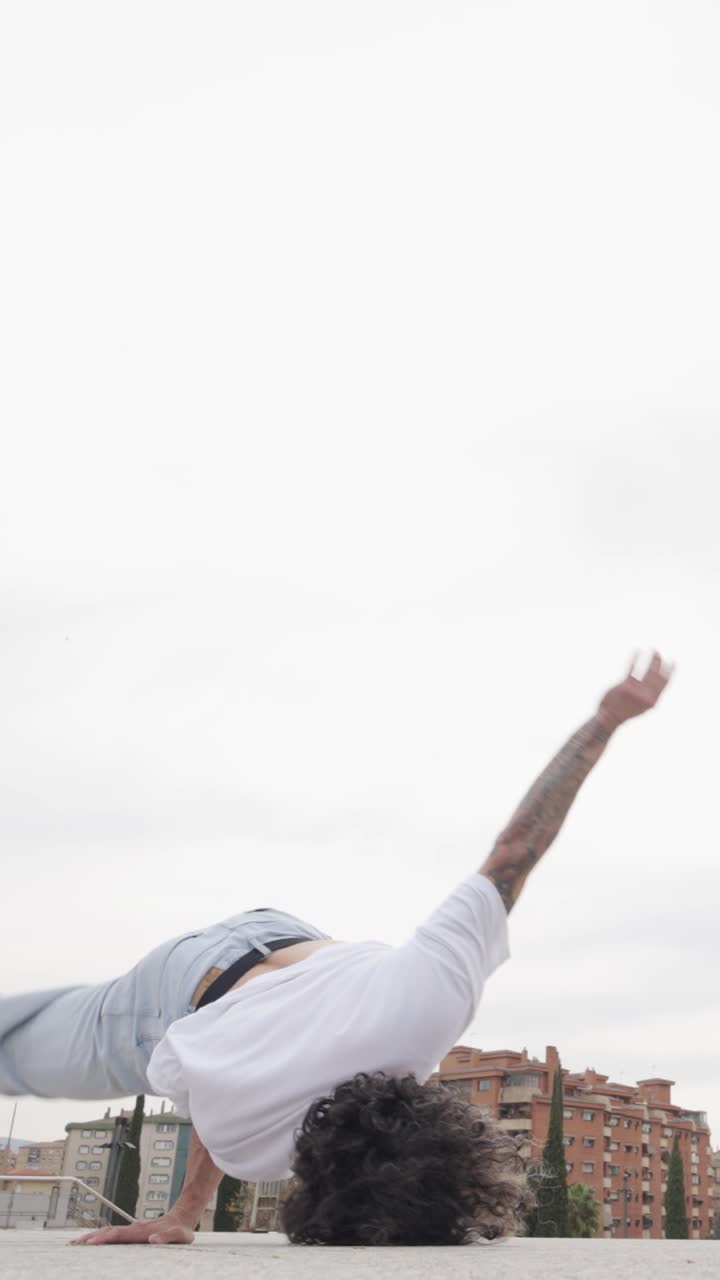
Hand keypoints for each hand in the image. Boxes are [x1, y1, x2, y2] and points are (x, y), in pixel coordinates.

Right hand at [70, 1212, 194, 1245]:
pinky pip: (113, 1234)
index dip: (104, 1239)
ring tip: (76, 1243)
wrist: (181, 1217)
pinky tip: (92, 1242)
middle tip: (74, 1244)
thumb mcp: (179, 1236)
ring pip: (108, 1231)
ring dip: (92, 1236)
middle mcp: (134, 1228)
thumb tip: (152, 1239)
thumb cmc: (180, 1230)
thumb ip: (167, 1237)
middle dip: (91, 1238)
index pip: (119, 1235)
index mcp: (142, 1231)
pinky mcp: (132, 1233)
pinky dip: (100, 1237)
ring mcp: (132, 1229)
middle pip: (108, 1232)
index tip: (90, 1243)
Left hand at [596, 651, 672, 731]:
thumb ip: (650, 695)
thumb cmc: (625, 711)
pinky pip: (632, 669)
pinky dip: (635, 658)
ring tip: (652, 650)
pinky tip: (636, 651)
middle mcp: (646, 697)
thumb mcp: (642, 706)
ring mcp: (637, 692)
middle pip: (656, 676)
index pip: (664, 683)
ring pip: (647, 671)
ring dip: (651, 659)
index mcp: (652, 701)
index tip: (673, 662)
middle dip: (658, 662)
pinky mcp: (626, 687)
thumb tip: (657, 681)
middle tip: (657, 652)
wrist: (609, 718)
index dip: (670, 672)